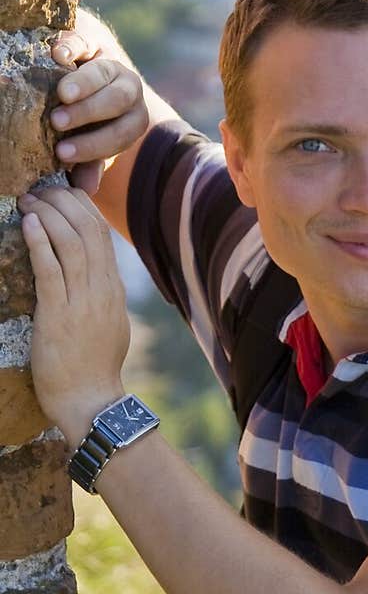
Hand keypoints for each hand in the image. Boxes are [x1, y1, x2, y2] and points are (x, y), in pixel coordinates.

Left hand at [17, 186, 130, 448]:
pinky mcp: (59, 315)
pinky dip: (41, 243)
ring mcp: (83, 301)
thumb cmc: (94, 368)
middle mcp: (102, 289)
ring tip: (29, 201)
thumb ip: (101, 297)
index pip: (101, 234)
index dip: (80, 207)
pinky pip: (52, 270)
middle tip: (38, 191)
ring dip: (49, 216)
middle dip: (63, 202)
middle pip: (89, 229)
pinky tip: (29, 224)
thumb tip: (92, 277)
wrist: (91, 402)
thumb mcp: (107, 325)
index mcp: (112, 289)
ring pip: (72, 243)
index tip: (58, 195)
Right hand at [50, 9, 148, 195]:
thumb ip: (89, 161)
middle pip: (118, 101)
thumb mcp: (89, 139)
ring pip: (106, 73)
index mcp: (132, 119)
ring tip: (60, 95)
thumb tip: (86, 188)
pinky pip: (85, 41)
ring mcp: (113, 64)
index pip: (121, 134)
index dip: (93, 146)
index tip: (63, 153)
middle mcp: (130, 91)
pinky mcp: (93, 40)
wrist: (83, 72)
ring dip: (83, 85)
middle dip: (89, 114)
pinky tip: (57, 55)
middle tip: (58, 122)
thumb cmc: (87, 119)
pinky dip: (71, 47)